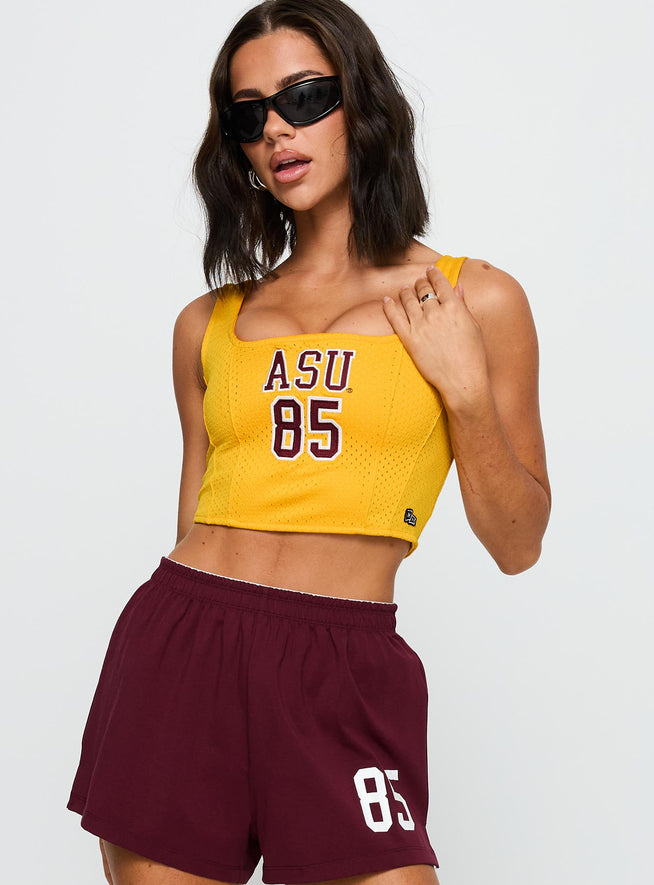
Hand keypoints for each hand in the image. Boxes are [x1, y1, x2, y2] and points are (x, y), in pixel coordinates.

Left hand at [382, 265, 489, 409]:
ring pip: (407, 300)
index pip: (440, 283)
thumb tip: (458, 288)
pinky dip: (389, 307)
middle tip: (418, 282)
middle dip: (420, 282)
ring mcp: (421, 326)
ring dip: (405, 292)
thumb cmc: (472, 356)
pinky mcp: (409, 340)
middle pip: (423, 290)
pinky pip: (395, 318)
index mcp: (454, 308)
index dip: (434, 274)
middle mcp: (436, 313)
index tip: (430, 270)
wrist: (462, 380)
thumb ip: (463, 305)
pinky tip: (386, 301)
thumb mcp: (473, 327)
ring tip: (404, 290)